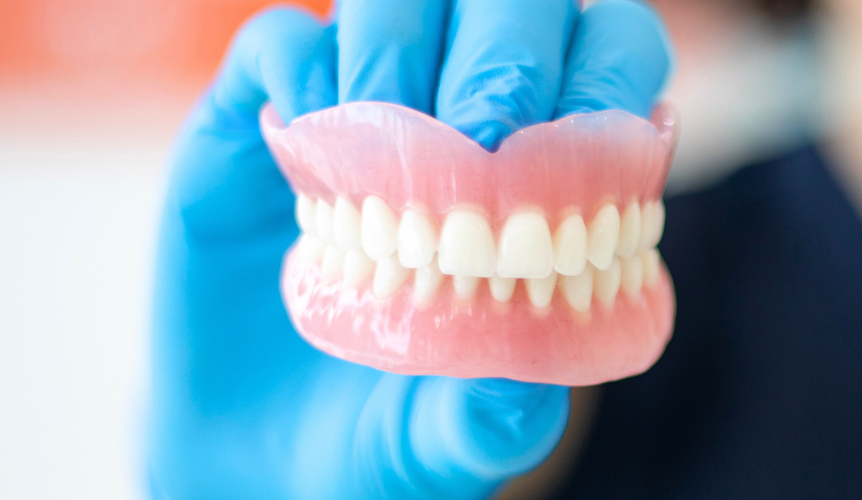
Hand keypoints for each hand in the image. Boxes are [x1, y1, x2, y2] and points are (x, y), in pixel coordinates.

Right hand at [150, 1, 669, 496]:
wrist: (251, 460)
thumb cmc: (381, 440)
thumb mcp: (442, 450)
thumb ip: (491, 425)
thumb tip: (525, 392)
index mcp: (549, 169)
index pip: (610, 54)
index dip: (607, 76)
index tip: (577, 151)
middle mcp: (460, 113)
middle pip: (512, 3)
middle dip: (508, 56)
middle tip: (482, 143)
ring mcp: (360, 109)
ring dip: (399, 54)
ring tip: (386, 165)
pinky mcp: (259, 119)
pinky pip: (280, 42)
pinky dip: (299, 73)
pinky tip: (302, 153)